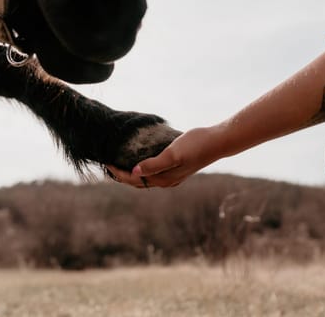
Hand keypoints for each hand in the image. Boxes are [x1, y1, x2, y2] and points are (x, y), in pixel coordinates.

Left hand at [106, 126, 222, 187]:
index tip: (106, 163)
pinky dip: (143, 168)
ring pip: (147, 178)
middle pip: (139, 182)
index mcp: (164, 179)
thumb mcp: (173, 153)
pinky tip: (140, 160)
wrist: (218, 142)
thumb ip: (154, 164)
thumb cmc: (196, 145)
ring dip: (132, 173)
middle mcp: (167, 180)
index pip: (135, 180)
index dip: (119, 173)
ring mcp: (173, 175)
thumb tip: (134, 172)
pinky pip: (154, 172)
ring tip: (120, 164)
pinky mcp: (178, 168)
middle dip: (123, 176)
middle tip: (108, 165)